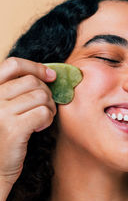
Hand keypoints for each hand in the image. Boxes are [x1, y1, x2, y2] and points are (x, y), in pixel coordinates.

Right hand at [0, 57, 56, 188]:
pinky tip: (39, 128)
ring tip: (42, 118)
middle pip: (32, 81)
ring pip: (41, 96)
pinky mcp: (13, 128)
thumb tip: (49, 74)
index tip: (50, 75)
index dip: (35, 67)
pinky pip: (43, 112)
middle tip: (45, 107)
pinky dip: (47, 119)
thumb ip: (17, 91)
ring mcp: (1, 113)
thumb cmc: (4, 136)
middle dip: (46, 93)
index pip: (13, 65)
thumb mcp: (5, 108)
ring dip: (49, 107)